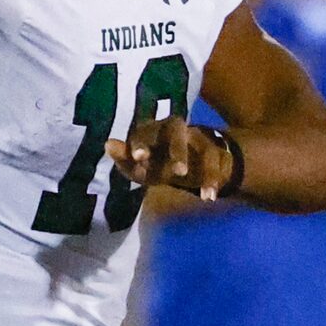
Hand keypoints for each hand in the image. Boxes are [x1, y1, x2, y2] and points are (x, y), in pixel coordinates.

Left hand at [106, 107, 236, 199]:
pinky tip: (209, 197)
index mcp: (151, 130)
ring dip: (205, 170)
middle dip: (178, 151)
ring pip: (203, 148)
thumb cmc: (158, 161)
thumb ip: (125, 160)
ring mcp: (197, 137)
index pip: (143, 132)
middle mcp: (175, 128)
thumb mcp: (141, 167)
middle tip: (178, 173)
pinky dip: (213, 180)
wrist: (190, 159)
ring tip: (203, 197)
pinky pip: (217, 162)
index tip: (138, 157)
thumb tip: (108, 144)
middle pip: (176, 129)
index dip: (141, 143)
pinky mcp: (215, 150)